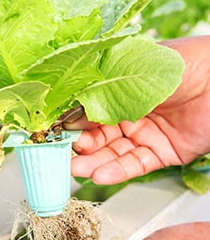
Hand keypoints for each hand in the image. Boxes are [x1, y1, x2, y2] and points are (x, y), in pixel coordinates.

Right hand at [65, 35, 209, 183]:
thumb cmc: (184, 64)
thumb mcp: (133, 72)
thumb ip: (101, 89)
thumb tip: (71, 106)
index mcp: (120, 92)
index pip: (89, 111)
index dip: (72, 122)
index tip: (55, 131)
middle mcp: (130, 114)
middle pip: (98, 135)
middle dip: (79, 146)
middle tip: (62, 154)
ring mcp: (144, 134)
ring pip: (113, 153)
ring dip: (93, 162)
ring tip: (75, 169)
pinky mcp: (161, 152)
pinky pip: (136, 164)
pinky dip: (118, 171)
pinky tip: (100, 174)